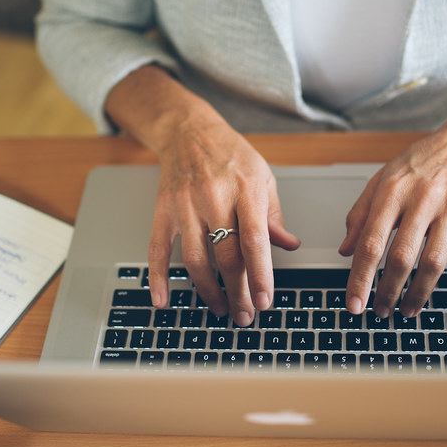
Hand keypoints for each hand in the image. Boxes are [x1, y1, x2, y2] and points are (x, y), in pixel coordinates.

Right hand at [146, 117, 299, 326]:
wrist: (189, 131)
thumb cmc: (231, 155)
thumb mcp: (263, 177)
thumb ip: (273, 215)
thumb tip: (288, 245)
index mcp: (245, 189)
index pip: (254, 240)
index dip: (260, 274)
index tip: (266, 300)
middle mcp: (213, 197)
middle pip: (226, 256)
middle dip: (238, 291)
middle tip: (246, 315)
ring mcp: (185, 205)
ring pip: (196, 259)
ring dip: (208, 291)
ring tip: (221, 309)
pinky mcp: (163, 211)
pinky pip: (158, 249)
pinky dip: (159, 278)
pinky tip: (163, 300)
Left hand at [340, 110, 446, 317]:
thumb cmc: (422, 162)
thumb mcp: (382, 179)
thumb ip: (360, 214)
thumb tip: (345, 250)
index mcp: (394, 191)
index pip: (371, 242)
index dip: (360, 277)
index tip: (354, 302)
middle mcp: (423, 199)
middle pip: (402, 257)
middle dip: (388, 291)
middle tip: (380, 311)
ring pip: (435, 261)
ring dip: (420, 293)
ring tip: (409, 309)